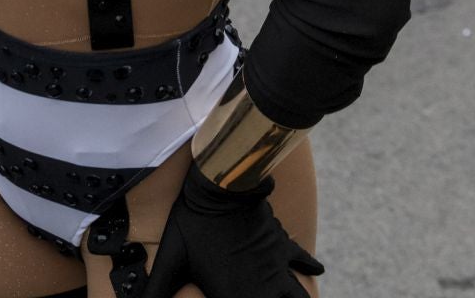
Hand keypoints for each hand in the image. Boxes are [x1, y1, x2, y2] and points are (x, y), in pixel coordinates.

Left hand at [143, 165, 322, 297]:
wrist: (220, 188)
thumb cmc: (192, 224)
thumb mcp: (170, 261)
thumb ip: (156, 291)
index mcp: (235, 295)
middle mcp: (261, 286)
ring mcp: (275, 265)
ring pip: (299, 295)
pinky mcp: (281, 244)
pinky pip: (303, 260)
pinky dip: (311, 267)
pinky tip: (318, 271)